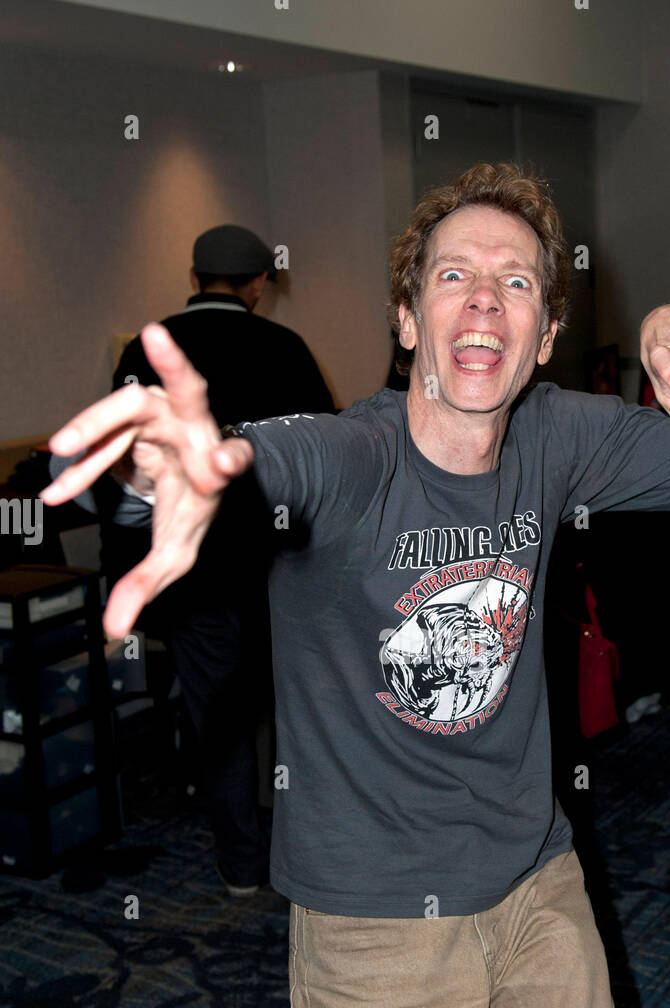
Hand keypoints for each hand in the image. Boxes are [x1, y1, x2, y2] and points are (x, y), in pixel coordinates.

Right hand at [40, 323, 254, 636]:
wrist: (182, 479)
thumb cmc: (189, 510)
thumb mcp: (175, 551)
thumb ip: (148, 585)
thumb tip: (113, 630)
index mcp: (219, 461)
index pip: (235, 455)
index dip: (232, 459)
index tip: (225, 466)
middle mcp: (196, 428)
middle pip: (191, 392)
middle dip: (175, 366)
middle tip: (157, 338)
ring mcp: (163, 412)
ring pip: (131, 408)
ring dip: (95, 427)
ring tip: (60, 454)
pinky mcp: (133, 412)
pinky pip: (106, 432)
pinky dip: (83, 455)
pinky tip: (57, 485)